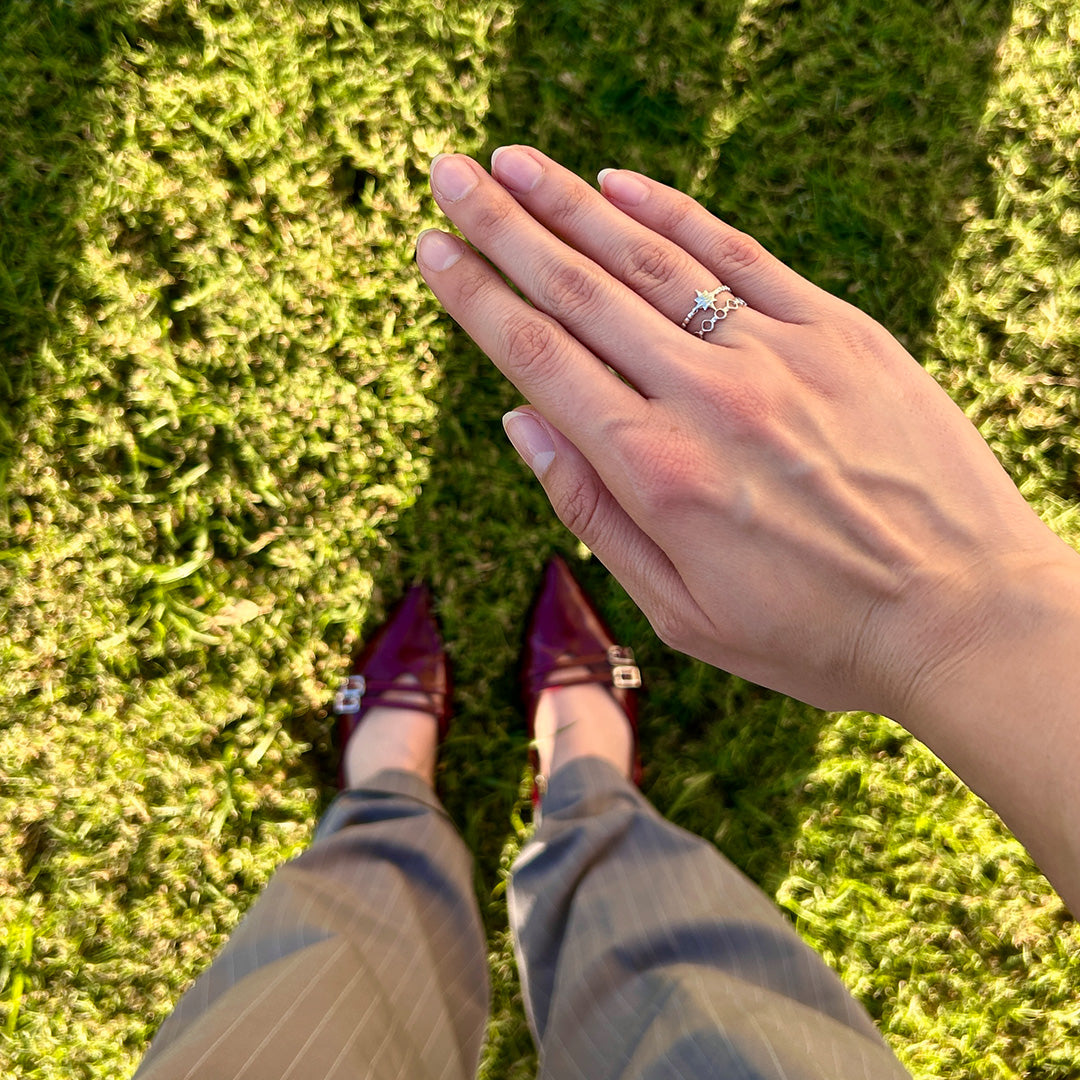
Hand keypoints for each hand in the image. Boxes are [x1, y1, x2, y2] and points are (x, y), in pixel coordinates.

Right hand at [415, 147, 1069, 719]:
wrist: (962, 615)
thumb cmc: (811, 633)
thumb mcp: (679, 611)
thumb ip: (591, 511)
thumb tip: (519, 420)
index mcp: (656, 475)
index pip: (539, 361)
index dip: (475, 297)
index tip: (431, 249)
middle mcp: (706, 400)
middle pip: (581, 292)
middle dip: (501, 226)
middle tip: (448, 172)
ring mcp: (776, 356)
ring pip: (649, 261)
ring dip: (571, 204)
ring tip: (512, 163)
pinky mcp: (840, 333)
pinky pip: (741, 256)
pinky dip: (674, 216)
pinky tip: (620, 183)